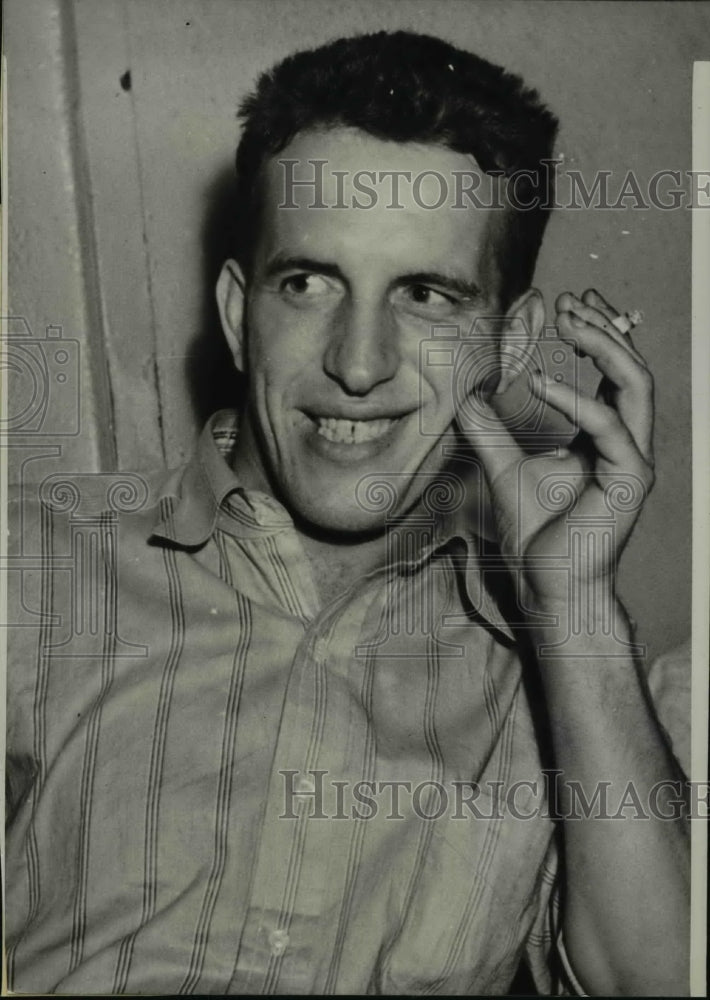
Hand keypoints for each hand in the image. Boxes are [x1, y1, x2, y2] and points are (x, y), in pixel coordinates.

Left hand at [458, 288, 654, 609]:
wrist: (548, 584)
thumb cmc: (536, 533)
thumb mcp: (504, 467)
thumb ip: (488, 431)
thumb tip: (464, 397)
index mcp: (605, 435)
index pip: (612, 372)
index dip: (596, 334)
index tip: (566, 304)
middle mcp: (626, 442)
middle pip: (631, 368)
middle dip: (605, 328)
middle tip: (570, 302)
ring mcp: (633, 460)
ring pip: (636, 386)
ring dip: (605, 348)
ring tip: (569, 324)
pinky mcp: (629, 480)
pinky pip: (611, 428)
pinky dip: (578, 400)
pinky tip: (543, 383)